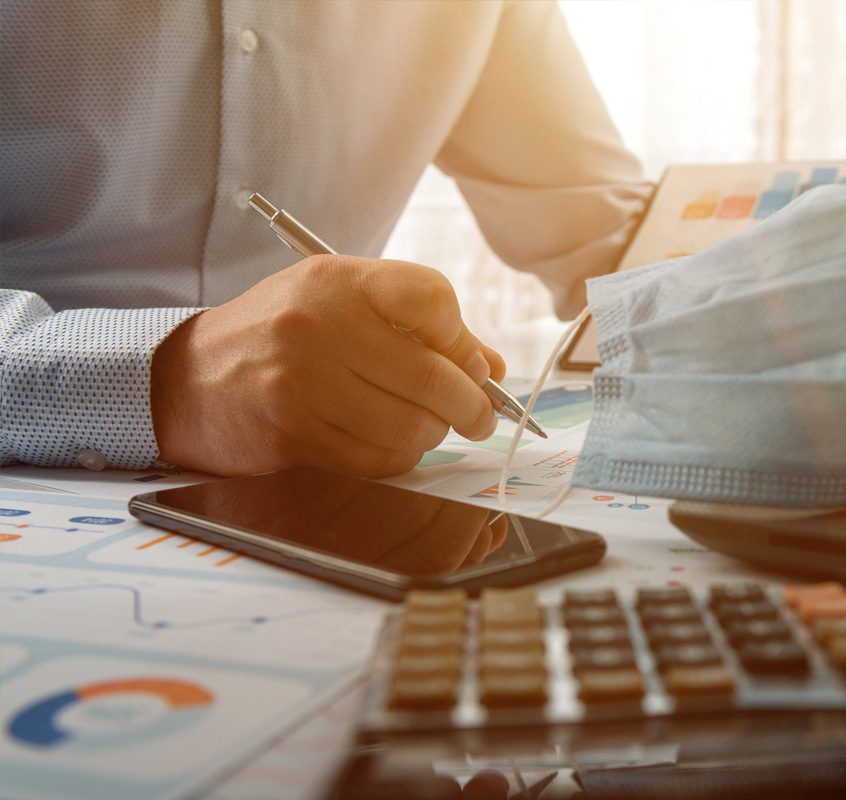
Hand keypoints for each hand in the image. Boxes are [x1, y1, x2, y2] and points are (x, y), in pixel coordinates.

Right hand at [151, 255, 504, 476]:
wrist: (191, 378)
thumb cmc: (284, 336)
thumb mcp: (343, 306)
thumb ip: (419, 329)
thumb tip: (491, 371)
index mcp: (338, 280)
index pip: (432, 297)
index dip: (462, 336)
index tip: (468, 360)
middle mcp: (319, 326)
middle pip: (433, 376)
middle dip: (471, 406)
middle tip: (478, 417)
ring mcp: (301, 383)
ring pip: (411, 426)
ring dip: (434, 435)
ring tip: (428, 427)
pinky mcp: (292, 435)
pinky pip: (377, 459)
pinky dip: (398, 457)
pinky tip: (389, 443)